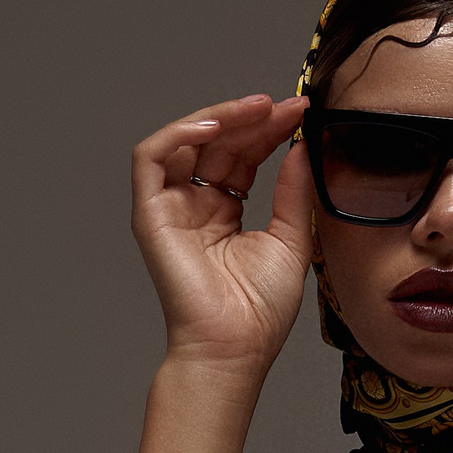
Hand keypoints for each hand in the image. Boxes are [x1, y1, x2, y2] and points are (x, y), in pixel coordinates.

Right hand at [130, 93, 313, 380]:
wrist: (235, 348)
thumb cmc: (260, 311)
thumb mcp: (291, 238)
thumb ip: (293, 190)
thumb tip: (302, 145)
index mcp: (225, 213)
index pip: (244, 155)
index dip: (270, 130)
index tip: (302, 112)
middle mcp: (195, 207)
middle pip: (219, 143)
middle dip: (252, 118)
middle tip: (285, 104)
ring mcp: (170, 209)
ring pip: (186, 141)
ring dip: (219, 116)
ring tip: (256, 108)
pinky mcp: (150, 215)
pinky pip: (150, 158)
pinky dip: (178, 133)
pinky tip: (215, 125)